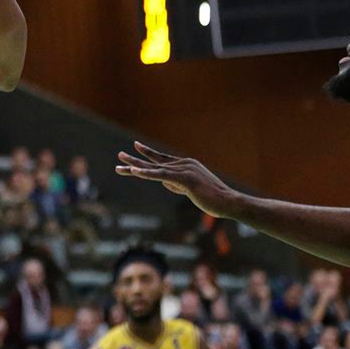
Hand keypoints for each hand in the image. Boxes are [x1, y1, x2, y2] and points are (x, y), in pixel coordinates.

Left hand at [115, 142, 241, 217]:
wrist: (229, 202)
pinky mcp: (184, 179)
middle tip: (119, 155)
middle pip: (155, 161)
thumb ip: (178, 185)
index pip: (163, 160)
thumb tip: (165, 183)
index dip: (149, 154)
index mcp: (187, 165)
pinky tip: (135, 171)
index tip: (136, 146)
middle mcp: (184, 164)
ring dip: (135, 168)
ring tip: (119, 166)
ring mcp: (184, 170)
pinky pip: (161, 176)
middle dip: (136, 159)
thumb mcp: (191, 191)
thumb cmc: (213, 199)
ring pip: (154, 169)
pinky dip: (147, 173)